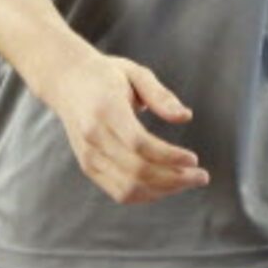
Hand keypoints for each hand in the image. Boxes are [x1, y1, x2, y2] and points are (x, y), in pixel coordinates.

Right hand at [35, 48, 207, 205]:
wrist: (66, 81)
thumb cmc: (106, 74)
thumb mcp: (135, 73)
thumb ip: (160, 95)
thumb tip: (185, 117)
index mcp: (105, 110)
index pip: (139, 144)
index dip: (168, 156)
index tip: (194, 159)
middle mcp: (93, 137)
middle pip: (136, 171)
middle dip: (174, 178)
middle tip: (201, 176)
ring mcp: (88, 156)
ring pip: (128, 188)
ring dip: (163, 190)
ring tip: (188, 181)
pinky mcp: (88, 167)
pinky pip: (119, 192)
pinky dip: (147, 194)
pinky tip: (167, 185)